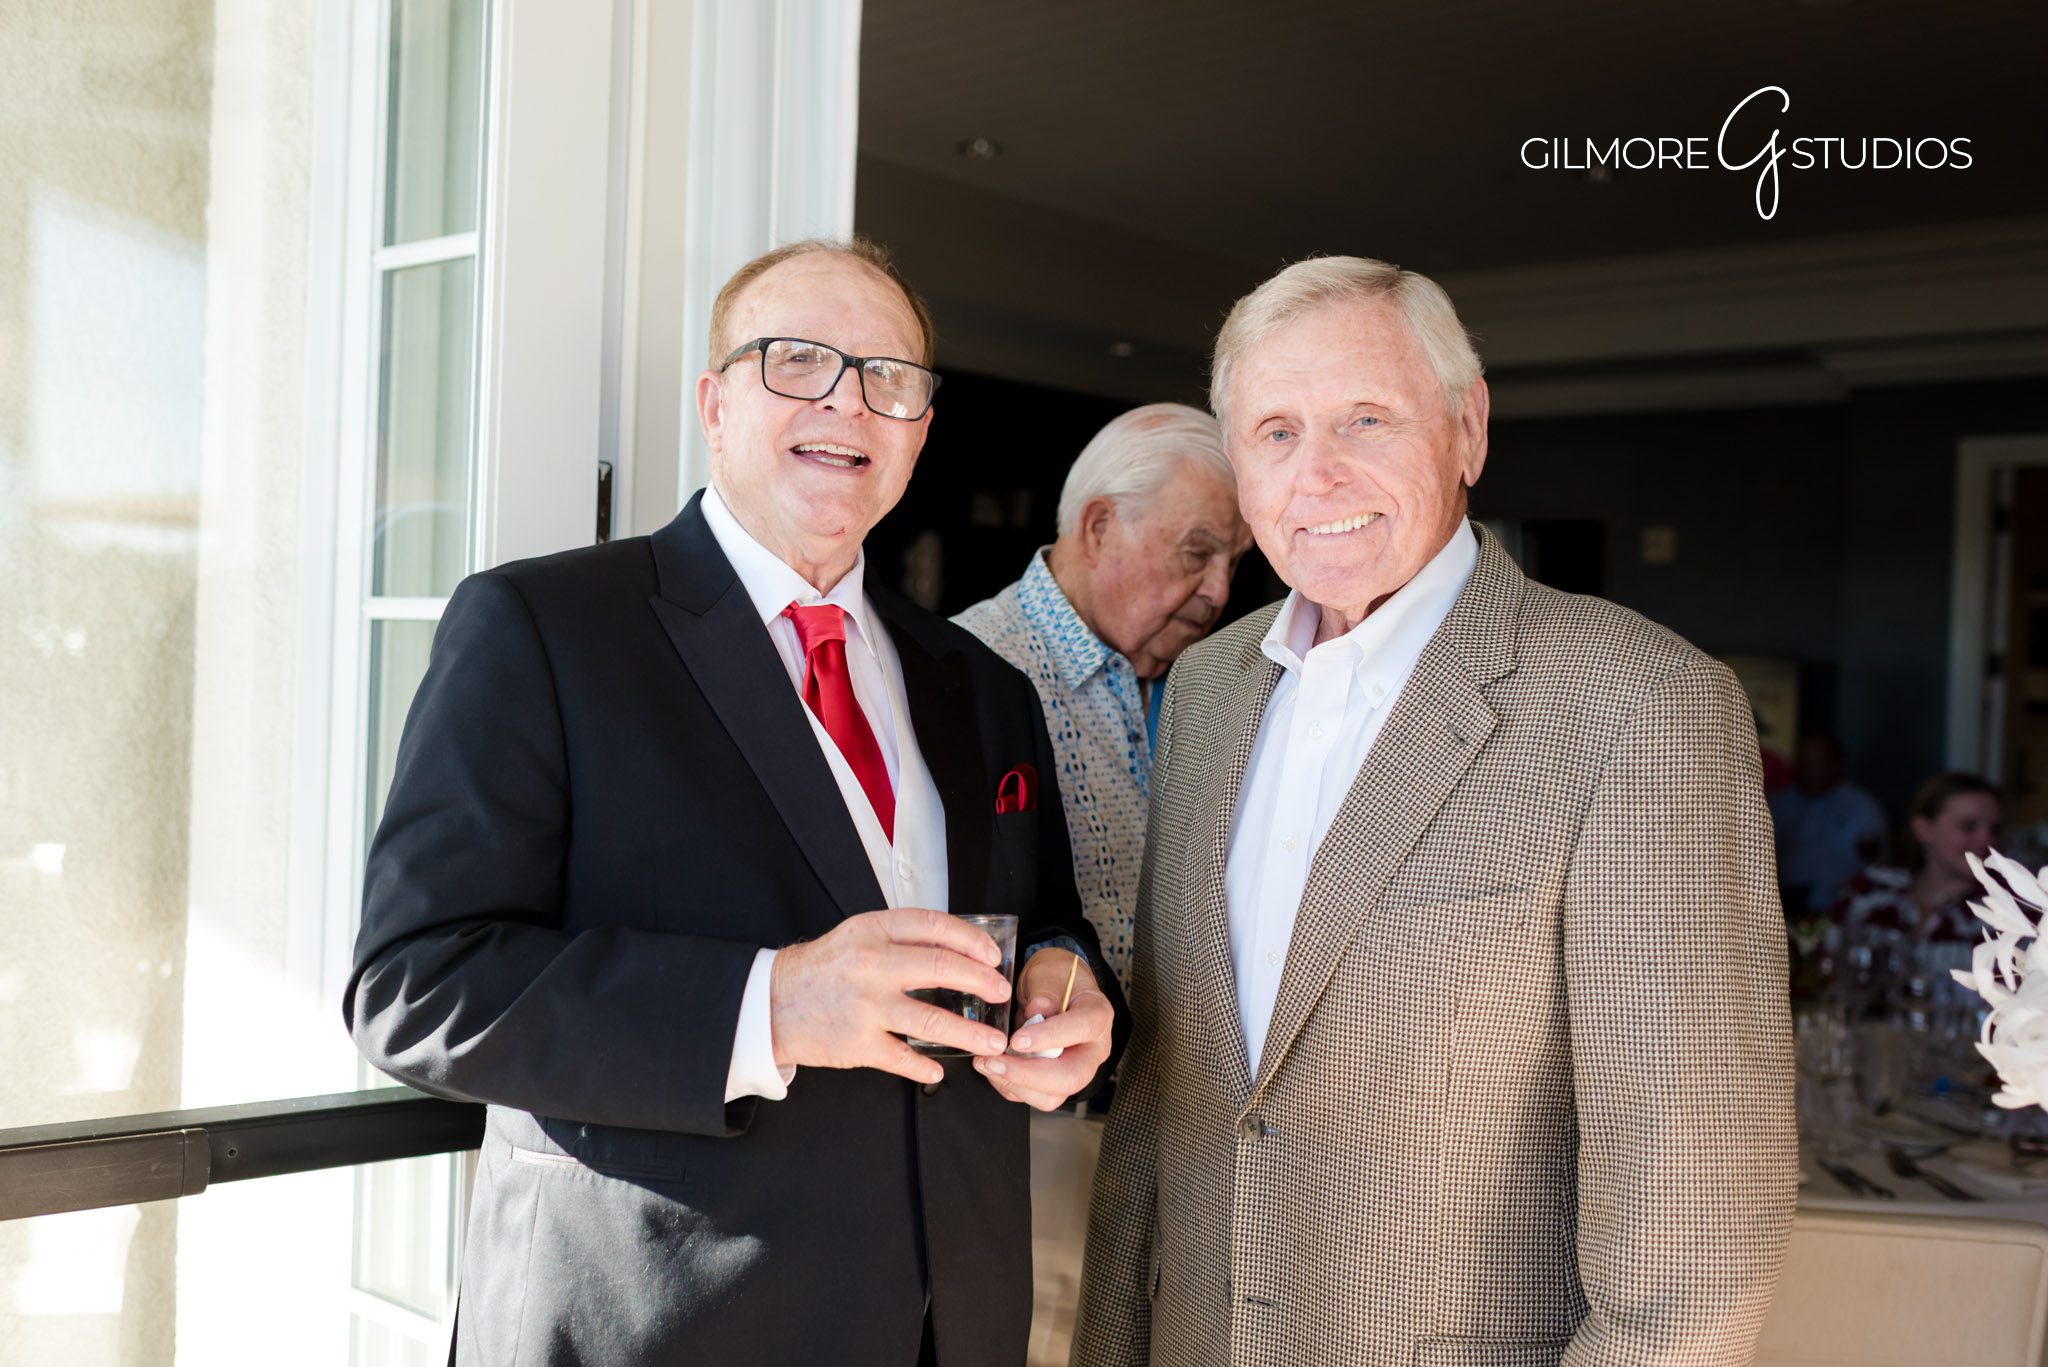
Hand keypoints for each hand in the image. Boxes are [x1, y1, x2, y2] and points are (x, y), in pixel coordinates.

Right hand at [769, 908, 1013, 1084]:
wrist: (771, 1004)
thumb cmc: (822, 969)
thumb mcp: (857, 936)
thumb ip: (900, 937)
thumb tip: (956, 948)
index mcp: (873, 931)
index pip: (934, 925)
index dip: (971, 939)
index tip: (992, 954)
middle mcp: (872, 964)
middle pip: (943, 968)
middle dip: (982, 982)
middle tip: (1001, 993)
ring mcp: (866, 1006)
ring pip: (933, 1020)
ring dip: (970, 1034)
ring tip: (993, 1043)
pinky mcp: (858, 1043)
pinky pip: (904, 1058)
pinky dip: (926, 1068)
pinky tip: (939, 1072)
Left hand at [972, 948, 1113, 1110]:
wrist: (1053, 989)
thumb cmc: (1054, 979)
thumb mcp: (1048, 973)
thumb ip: (1044, 990)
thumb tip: (1037, 1010)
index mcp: (1097, 1016)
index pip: (1081, 1030)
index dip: (1049, 1037)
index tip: (1017, 1040)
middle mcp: (1092, 1050)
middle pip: (1071, 1076)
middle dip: (1028, 1074)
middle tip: (995, 1061)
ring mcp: (1075, 1070)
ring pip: (1052, 1096)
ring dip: (1015, 1084)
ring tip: (986, 1064)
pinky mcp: (1055, 1083)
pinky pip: (1033, 1096)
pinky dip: (1009, 1086)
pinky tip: (993, 1067)